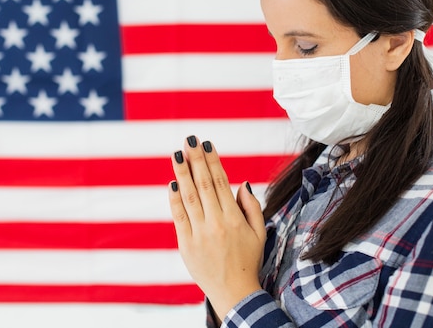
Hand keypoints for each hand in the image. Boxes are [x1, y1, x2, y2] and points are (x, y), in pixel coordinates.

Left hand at [169, 135, 265, 319]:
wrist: (234, 292)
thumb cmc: (248, 260)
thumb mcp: (259, 233)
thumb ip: (251, 206)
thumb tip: (241, 183)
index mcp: (234, 218)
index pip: (221, 182)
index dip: (213, 161)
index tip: (207, 144)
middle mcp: (217, 222)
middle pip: (204, 184)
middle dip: (196, 159)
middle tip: (190, 139)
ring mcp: (200, 233)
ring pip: (189, 196)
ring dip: (182, 173)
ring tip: (177, 154)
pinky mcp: (186, 243)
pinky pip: (178, 216)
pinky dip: (174, 199)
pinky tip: (172, 182)